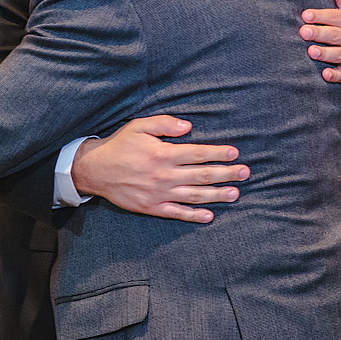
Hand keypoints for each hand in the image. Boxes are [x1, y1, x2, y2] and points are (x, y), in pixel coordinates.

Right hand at [71, 115, 245, 223]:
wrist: (95, 170)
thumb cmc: (119, 145)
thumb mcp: (139, 126)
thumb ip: (164, 124)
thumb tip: (188, 126)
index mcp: (163, 154)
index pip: (198, 154)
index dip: (218, 153)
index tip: (235, 153)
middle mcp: (165, 175)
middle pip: (202, 175)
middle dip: (226, 174)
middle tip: (245, 173)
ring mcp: (159, 193)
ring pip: (194, 195)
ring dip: (217, 195)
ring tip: (235, 194)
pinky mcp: (152, 207)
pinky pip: (177, 213)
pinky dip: (194, 215)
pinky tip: (209, 215)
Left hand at [300, 0, 340, 85]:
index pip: (335, 17)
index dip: (320, 15)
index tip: (305, 15)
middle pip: (335, 35)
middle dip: (319, 33)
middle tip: (303, 32)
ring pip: (339, 54)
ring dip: (325, 53)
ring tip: (311, 51)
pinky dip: (334, 75)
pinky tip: (324, 74)